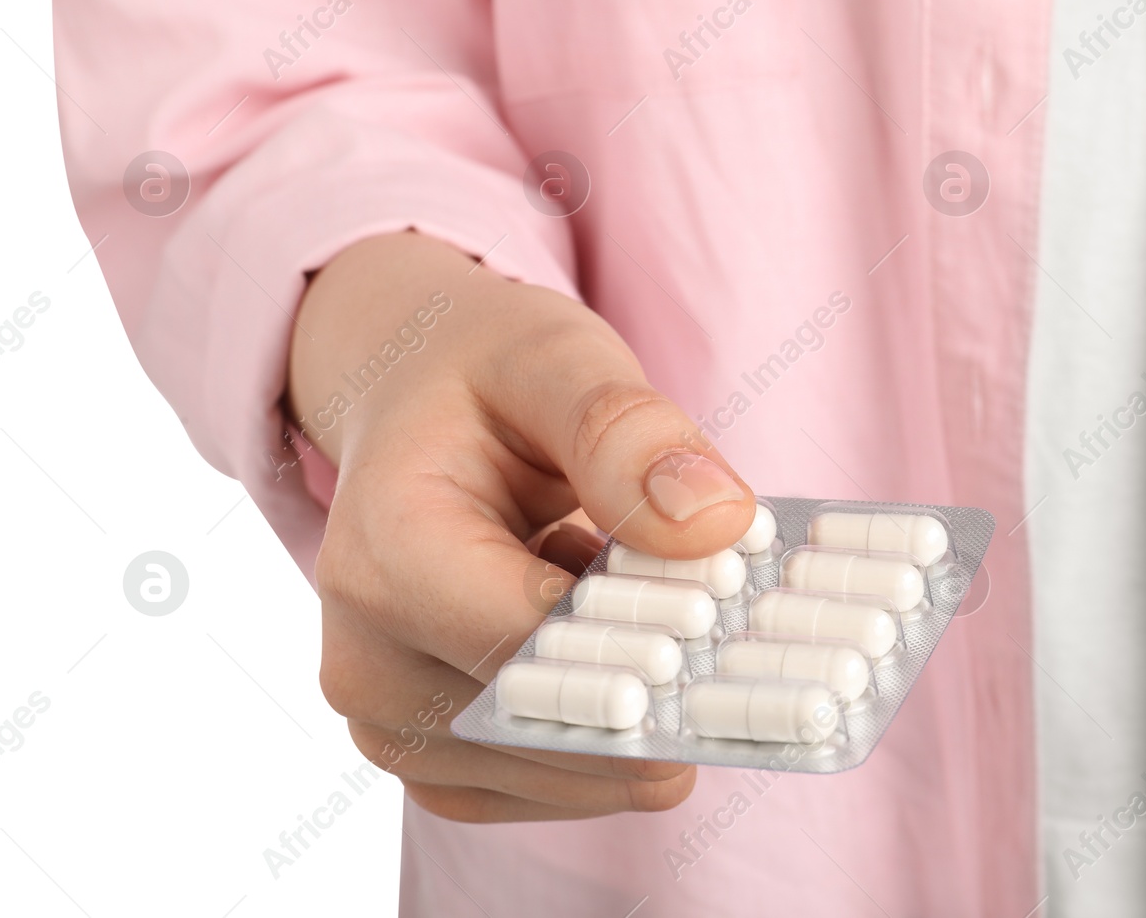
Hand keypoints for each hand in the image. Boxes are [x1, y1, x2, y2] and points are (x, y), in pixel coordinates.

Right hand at [289, 231, 753, 820]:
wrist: (412, 413)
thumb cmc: (480, 380)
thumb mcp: (553, 358)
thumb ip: (625, 431)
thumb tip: (714, 521)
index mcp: (381, 551)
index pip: (523, 639)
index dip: (641, 643)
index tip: (736, 625)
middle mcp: (365, 661)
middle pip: (548, 724)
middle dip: (671, 698)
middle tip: (780, 669)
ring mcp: (396, 726)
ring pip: (563, 776)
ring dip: (656, 722)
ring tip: (702, 638)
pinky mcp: (439, 762)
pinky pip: (555, 788)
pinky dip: (626, 741)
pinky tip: (648, 665)